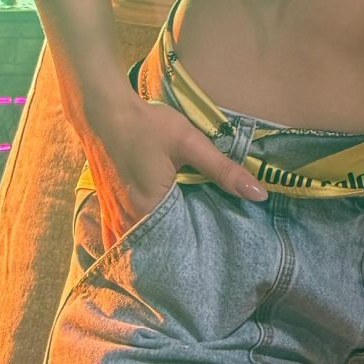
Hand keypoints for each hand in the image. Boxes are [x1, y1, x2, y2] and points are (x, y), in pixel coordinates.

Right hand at [82, 89, 265, 248]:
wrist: (103, 112)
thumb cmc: (148, 126)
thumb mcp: (191, 143)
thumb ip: (224, 170)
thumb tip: (260, 194)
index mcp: (149, 211)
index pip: (180, 246)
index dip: (200, 249)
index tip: (220, 248)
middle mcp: (127, 222)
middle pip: (159, 249)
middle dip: (181, 251)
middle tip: (207, 250)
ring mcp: (113, 217)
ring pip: (140, 245)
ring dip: (159, 247)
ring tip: (184, 246)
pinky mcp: (105, 208)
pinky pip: (119, 237)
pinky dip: (136, 242)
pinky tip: (150, 240)